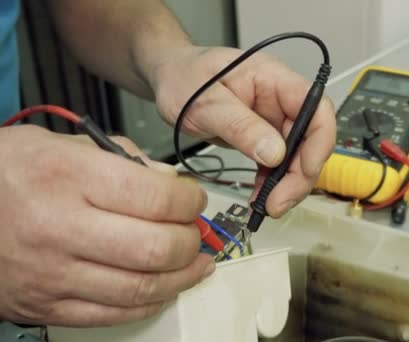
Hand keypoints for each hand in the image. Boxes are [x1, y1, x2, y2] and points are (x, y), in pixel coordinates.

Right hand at [0, 125, 212, 326]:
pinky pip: (113, 314)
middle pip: (155, 248)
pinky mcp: (47, 305)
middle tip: (194, 232)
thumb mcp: (58, 143)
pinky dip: (149, 303)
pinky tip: (163, 287)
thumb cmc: (6, 174)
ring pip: (140, 288)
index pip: (155, 197)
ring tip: (196, 263)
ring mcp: (52, 273)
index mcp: (66, 177)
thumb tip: (169, 181)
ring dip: (182, 277)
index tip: (193, 200)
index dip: (189, 201)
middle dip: (190, 241)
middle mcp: (59, 227)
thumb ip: (120, 157)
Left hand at [150, 46, 335, 217]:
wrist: (170, 80)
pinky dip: (272, 185)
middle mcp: (280, 99)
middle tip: (278, 202)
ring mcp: (274, 120)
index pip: (316, 107)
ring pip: (298, 156)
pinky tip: (259, 198)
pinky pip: (278, 165)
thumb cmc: (183, 78)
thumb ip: (239, 125)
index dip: (319, 141)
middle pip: (311, 138)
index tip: (303, 170)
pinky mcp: (264, 137)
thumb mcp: (204, 102)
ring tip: (267, 206)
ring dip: (288, 185)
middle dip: (300, 174)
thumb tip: (274, 153)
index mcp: (273, 78)